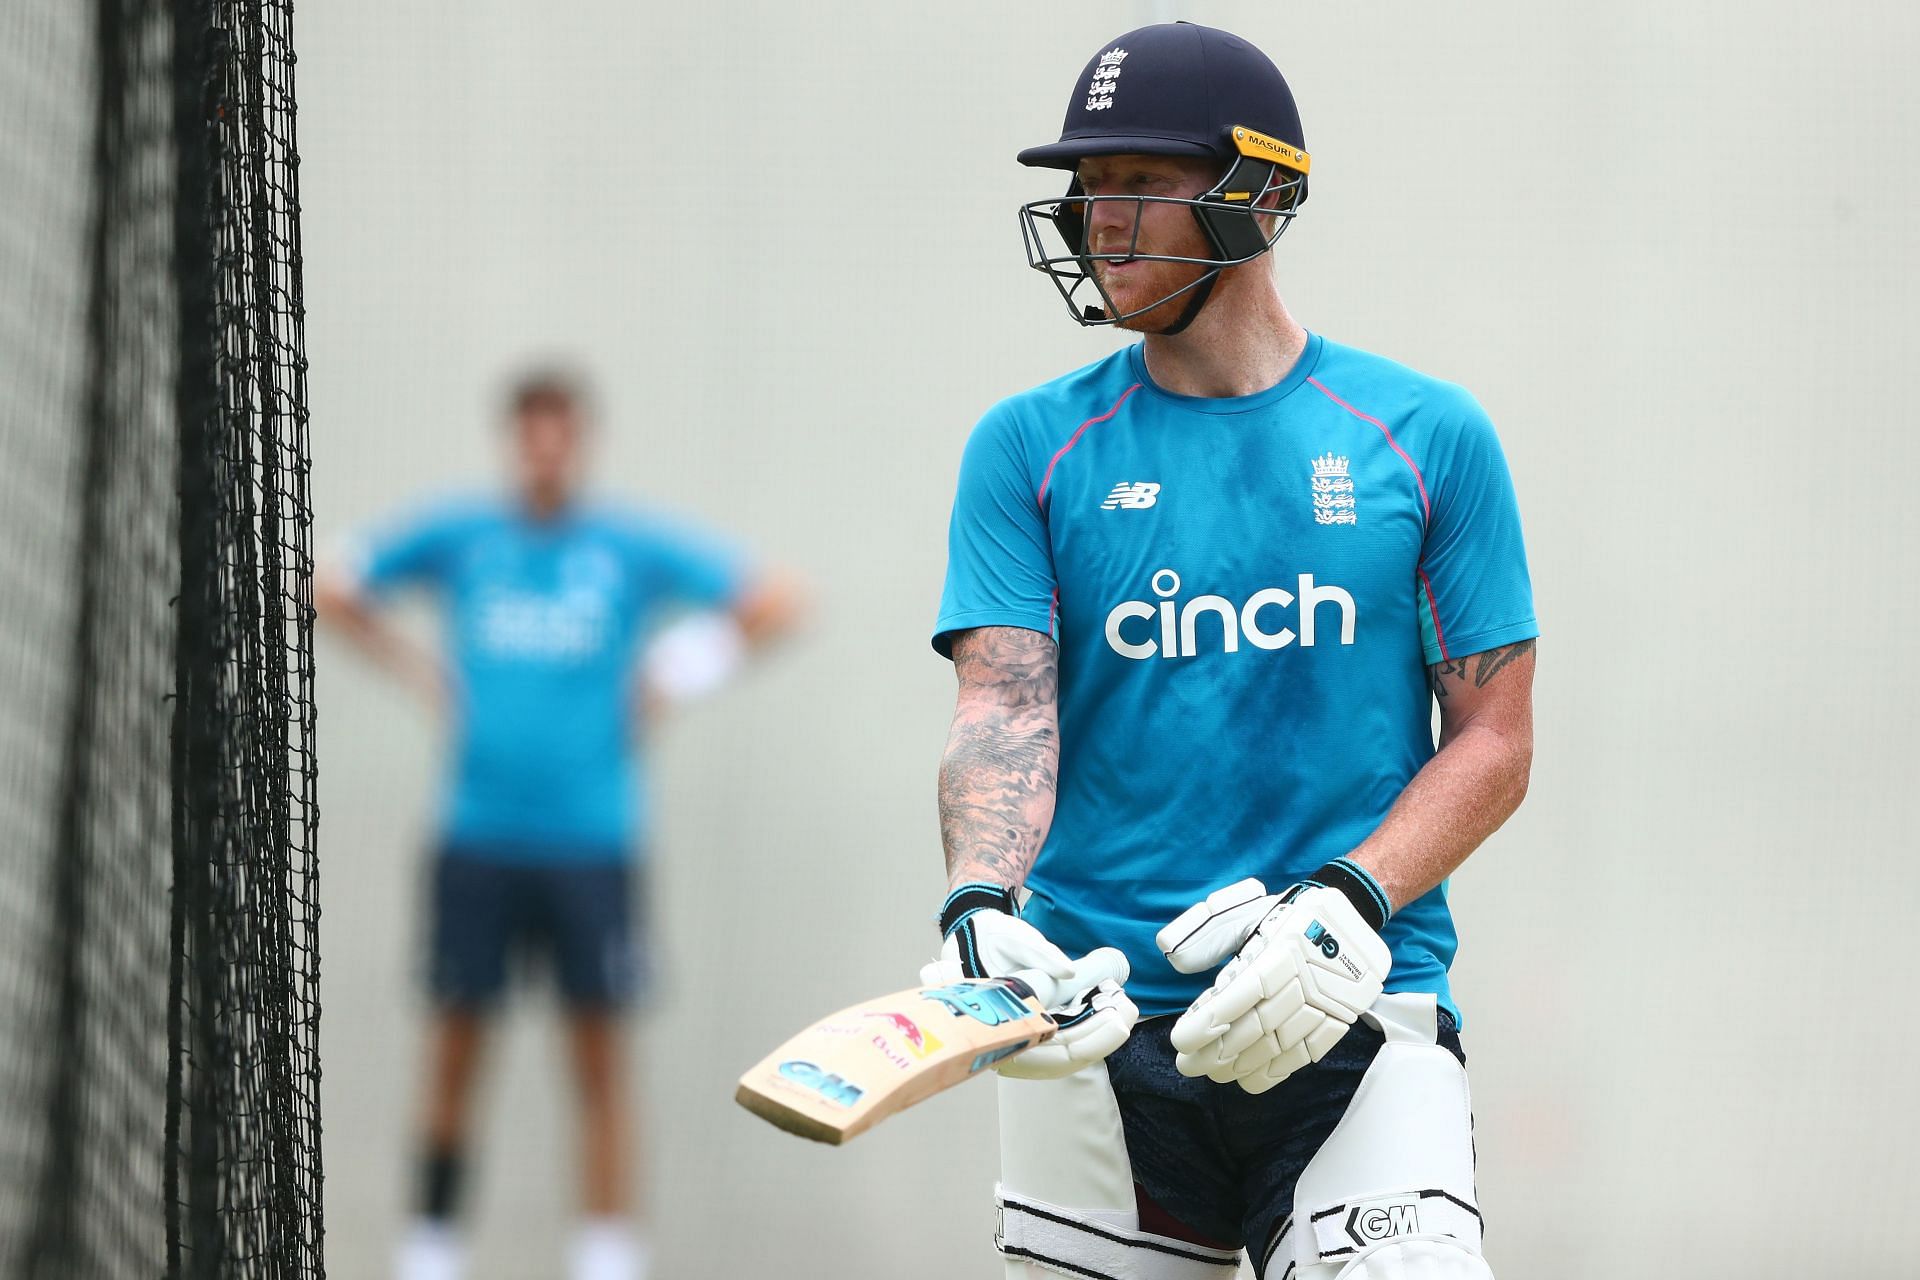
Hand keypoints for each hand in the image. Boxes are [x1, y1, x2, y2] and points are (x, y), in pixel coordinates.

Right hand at [920, 884, 1137, 1078]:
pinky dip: (1088, 1020)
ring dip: (1098, 1028)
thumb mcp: (1013, 940)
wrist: (971, 930)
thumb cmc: (986, 937)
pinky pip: (1065, 1034)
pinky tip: (1109, 1004)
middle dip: (1101, 1035)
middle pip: (1065, 1056)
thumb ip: (1043, 956)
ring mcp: (1022, 1035)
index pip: (1053, 1055)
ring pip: (1067, 1047)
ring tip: (1125, 1005)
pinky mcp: (1033, 1023)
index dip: (1091, 1041)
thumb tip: (1069, 971)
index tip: (1118, 1022)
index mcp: (996, 1029)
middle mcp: (1009, 1042)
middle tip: (1128, 1010)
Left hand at [1157, 872, 1390, 1093]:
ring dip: (1241, 1065)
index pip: (1242, 993)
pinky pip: (1307, 1054)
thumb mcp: (1246, 909)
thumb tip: (1175, 960)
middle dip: (1217, 1052)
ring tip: (1212, 1073)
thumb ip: (1208, 933)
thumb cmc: (1288, 913)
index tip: (1181, 1039)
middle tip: (1187, 1064)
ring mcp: (1327, 1004)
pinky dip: (1276, 1071)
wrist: (1354, 914)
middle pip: (1257, 1026)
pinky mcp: (1340, 1020)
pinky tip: (1250, 1079)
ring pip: (1280, 1045)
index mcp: (1283, 948)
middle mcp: (1307, 980)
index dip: (1210, 1021)